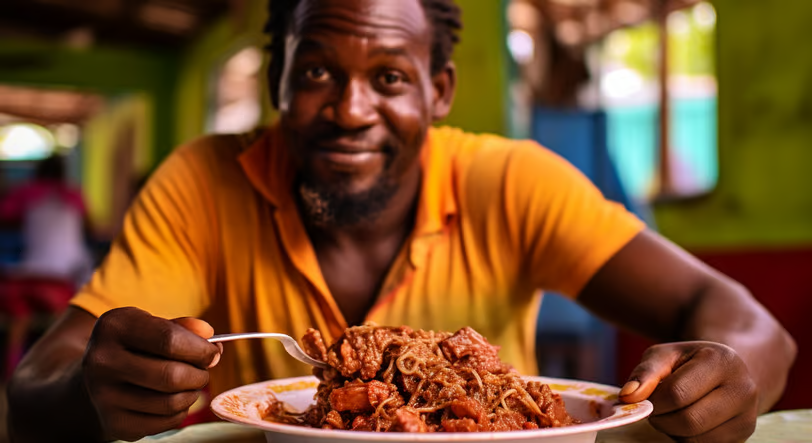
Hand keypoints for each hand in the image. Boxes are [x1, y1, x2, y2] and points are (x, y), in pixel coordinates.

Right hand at [82, 307, 222, 440]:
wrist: (97, 378)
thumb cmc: (136, 345)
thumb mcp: (152, 325)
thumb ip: (183, 327)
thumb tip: (209, 335)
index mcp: (114, 327)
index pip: (169, 340)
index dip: (200, 349)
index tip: (213, 352)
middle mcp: (102, 362)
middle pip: (171, 376)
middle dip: (199, 374)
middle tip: (204, 371)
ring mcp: (104, 396)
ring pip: (171, 402)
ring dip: (193, 394)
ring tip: (191, 384)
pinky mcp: (114, 423)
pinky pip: (166, 422)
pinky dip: (181, 412)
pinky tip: (175, 399)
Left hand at [619, 341, 757, 442]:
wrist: (723, 372)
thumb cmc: (688, 362)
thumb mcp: (665, 355)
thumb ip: (645, 372)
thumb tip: (629, 396)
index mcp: (722, 360)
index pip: (677, 393)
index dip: (653, 401)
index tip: (645, 397)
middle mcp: (743, 389)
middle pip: (689, 420)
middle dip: (662, 418)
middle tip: (655, 408)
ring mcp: (747, 416)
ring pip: (696, 439)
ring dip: (673, 430)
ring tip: (671, 412)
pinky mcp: (744, 436)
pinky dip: (686, 438)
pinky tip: (686, 421)